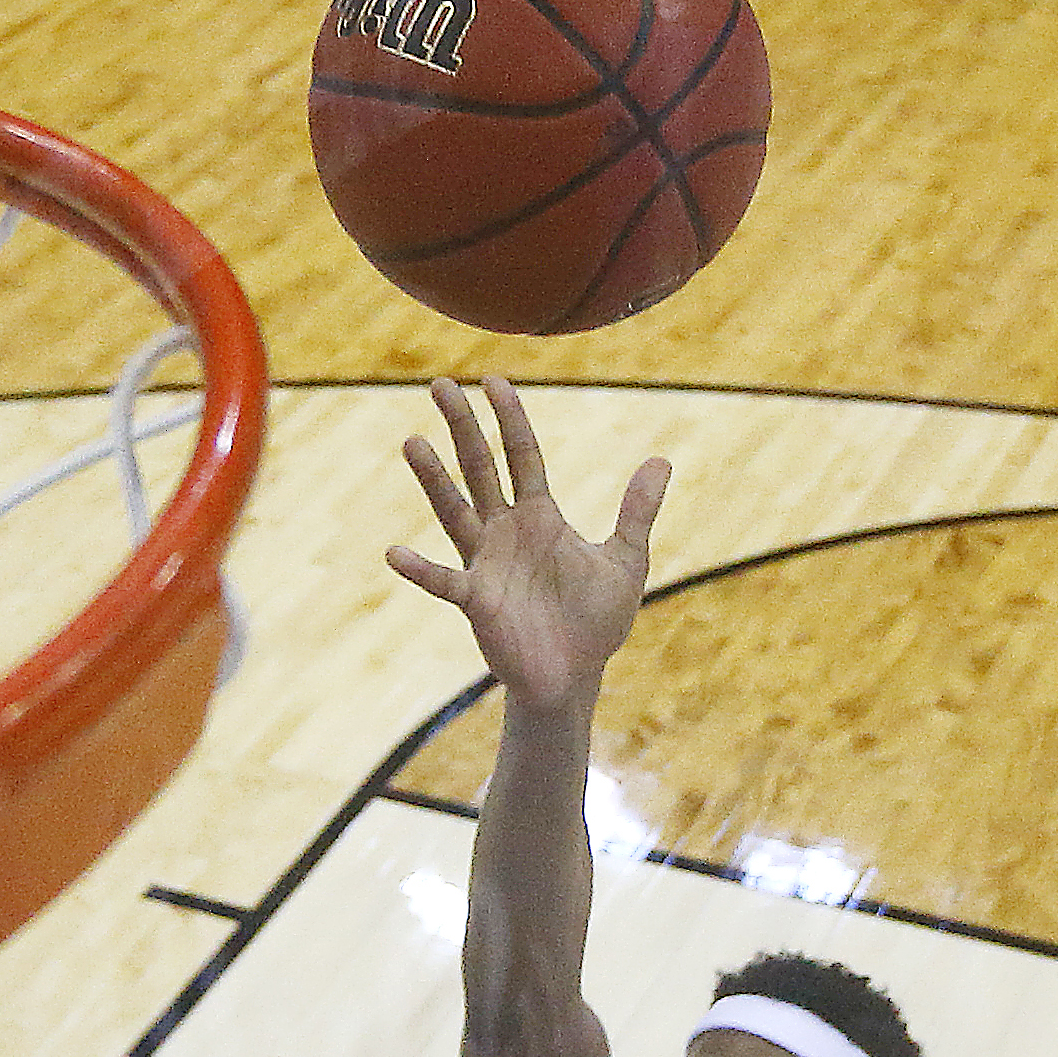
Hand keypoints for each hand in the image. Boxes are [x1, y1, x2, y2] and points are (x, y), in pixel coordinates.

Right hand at [385, 376, 668, 709]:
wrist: (575, 676)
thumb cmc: (596, 620)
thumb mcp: (625, 559)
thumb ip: (638, 511)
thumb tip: (662, 459)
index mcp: (540, 517)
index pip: (522, 455)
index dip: (509, 418)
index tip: (492, 380)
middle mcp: (506, 532)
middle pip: (480, 468)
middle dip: (462, 427)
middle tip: (440, 384)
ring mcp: (486, 564)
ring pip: (455, 511)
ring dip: (434, 480)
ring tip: (412, 442)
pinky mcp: (476, 602)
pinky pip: (444, 581)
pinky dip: (421, 569)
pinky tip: (395, 553)